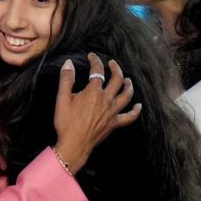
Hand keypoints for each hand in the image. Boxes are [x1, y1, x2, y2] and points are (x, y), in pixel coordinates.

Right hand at [52, 53, 140, 172]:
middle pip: (117, 79)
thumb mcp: (62, 99)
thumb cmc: (66, 123)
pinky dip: (135, 110)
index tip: (92, 56)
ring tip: (128, 79)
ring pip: (127, 95)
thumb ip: (66, 79)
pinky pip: (130, 116)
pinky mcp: (115, 123)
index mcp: (94, 92)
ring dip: (129, 85)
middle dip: (115, 68)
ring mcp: (113, 112)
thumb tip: (69, 63)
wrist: (74, 144)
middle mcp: (106, 100)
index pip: (97, 71)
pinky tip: (138, 106)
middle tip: (112, 63)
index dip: (95, 61)